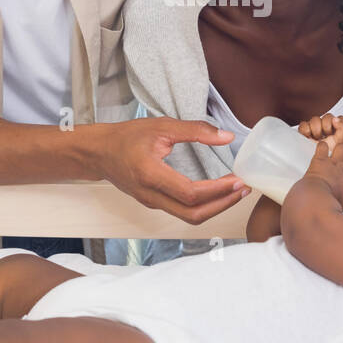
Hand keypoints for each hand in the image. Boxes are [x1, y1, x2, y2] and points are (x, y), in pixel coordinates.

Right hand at [98, 118, 250, 223]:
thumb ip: (195, 130)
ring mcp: (152, 203)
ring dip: (216, 207)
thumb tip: (227, 137)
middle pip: (193, 214)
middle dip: (223, 205)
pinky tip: (217, 193)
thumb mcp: (162, 126)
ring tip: (235, 192)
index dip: (218, 190)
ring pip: (189, 217)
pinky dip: (204, 206)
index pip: (190, 193)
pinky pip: (183, 212)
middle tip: (243, 189)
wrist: (100, 152)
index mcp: (151, 175)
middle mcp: (151, 195)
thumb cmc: (127, 137)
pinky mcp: (154, 204)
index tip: (238, 179)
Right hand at [297, 113, 342, 153]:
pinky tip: (309, 137)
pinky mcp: (304, 132)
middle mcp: (327, 127)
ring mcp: (315, 129)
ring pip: (315, 119)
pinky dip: (306, 130)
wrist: (319, 166)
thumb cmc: (330, 156)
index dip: (338, 123)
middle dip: (327, 126)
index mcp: (338, 130)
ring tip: (317, 138)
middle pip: (328, 116)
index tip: (335, 132)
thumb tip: (336, 119)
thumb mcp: (341, 143)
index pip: (340, 118)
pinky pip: (304, 124)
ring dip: (316, 129)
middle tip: (326, 136)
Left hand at [301, 139, 342, 211]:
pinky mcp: (320, 159)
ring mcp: (333, 163)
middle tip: (340, 164)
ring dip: (338, 149)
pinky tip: (320, 150)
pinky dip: (321, 147)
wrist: (315, 201)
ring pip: (342, 147)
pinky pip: (322, 146)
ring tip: (332, 154)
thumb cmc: (329, 205)